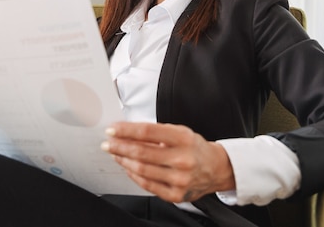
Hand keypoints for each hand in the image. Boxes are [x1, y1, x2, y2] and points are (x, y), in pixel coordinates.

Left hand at [101, 122, 234, 202]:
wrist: (215, 168)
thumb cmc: (194, 148)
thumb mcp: (180, 132)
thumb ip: (155, 132)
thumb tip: (127, 131)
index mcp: (183, 139)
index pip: (147, 132)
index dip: (126, 130)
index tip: (112, 129)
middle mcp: (182, 159)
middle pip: (141, 152)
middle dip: (119, 147)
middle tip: (108, 143)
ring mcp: (179, 179)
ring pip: (141, 169)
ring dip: (123, 160)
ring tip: (115, 154)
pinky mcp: (175, 195)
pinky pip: (147, 184)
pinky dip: (133, 175)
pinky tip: (127, 167)